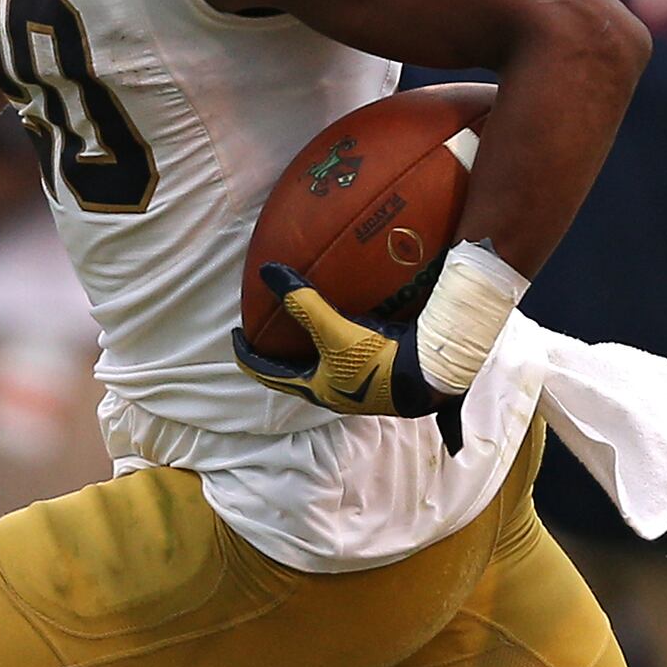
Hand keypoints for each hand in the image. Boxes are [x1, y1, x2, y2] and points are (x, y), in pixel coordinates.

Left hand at [232, 264, 450, 416]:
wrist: (429, 378)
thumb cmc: (377, 361)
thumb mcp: (335, 330)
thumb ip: (304, 303)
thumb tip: (269, 273)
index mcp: (314, 388)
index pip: (266, 374)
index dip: (247, 354)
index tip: (238, 336)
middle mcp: (332, 393)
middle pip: (294, 374)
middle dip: (279, 355)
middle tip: (270, 332)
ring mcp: (357, 389)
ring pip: (323, 370)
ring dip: (311, 352)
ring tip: (308, 329)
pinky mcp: (379, 378)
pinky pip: (350, 361)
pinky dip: (341, 345)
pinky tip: (354, 329)